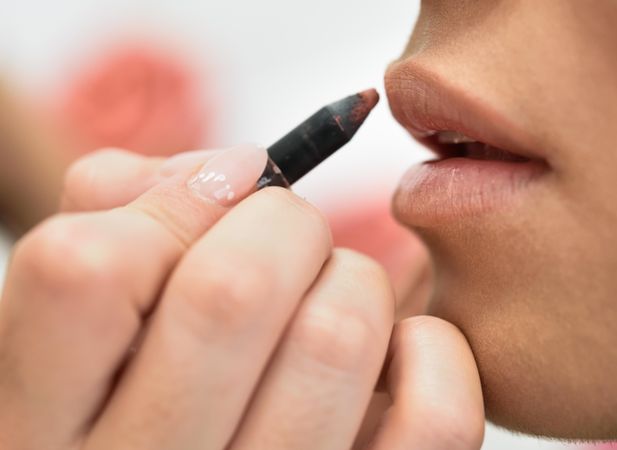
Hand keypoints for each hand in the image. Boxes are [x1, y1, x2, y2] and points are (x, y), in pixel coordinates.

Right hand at [0, 146, 483, 448]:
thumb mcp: (73, 319)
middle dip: (280, 222)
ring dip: (349, 280)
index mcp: (48, 423)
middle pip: (236, 288)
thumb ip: (117, 215)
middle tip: (281, 237)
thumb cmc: (128, 391)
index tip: (214, 194)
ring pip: (339, 334)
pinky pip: (434, 415)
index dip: (166, 205)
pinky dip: (427, 351)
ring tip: (324, 301)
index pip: (88, 268)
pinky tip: (387, 357)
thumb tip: (226, 168)